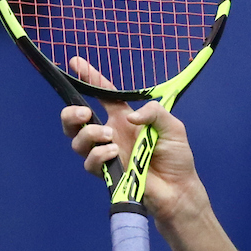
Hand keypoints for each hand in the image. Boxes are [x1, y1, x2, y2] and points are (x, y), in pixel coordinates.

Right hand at [60, 57, 206, 224]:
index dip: (90, 78)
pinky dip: (98, 155)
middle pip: (76, 120)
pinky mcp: (107, 174)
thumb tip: (129, 116)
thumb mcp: (172, 126)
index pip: (103, 94)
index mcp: (124, 118)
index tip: (76, 62)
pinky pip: (90, 162)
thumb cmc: (177, 157)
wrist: (178, 189)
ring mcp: (107, 154)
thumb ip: (154, 112)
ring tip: (109, 136)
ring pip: (77, 141)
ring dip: (88, 134)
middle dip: (71, 113)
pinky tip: (113, 153)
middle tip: (84, 112)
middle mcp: (111, 134)